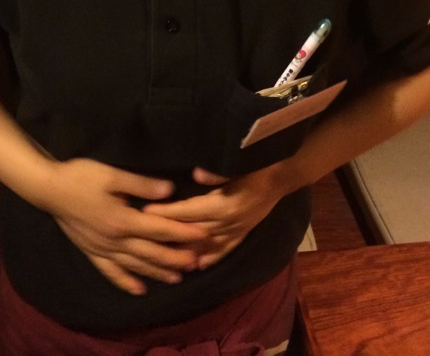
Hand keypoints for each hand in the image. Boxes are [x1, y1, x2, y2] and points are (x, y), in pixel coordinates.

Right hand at [43, 158, 208, 294]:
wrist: (48, 189)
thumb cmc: (80, 176)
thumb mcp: (112, 175)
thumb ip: (141, 185)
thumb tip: (169, 192)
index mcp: (123, 220)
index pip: (160, 228)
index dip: (182, 232)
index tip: (203, 235)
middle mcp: (115, 240)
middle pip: (151, 252)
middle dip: (176, 257)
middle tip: (198, 262)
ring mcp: (102, 249)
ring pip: (135, 265)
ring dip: (157, 272)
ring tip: (177, 277)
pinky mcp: (91, 251)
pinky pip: (111, 272)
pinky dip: (126, 282)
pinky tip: (139, 289)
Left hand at [142, 164, 284, 269]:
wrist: (283, 175)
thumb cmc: (258, 164)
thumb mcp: (238, 163)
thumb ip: (217, 173)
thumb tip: (196, 175)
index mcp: (225, 205)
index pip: (189, 211)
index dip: (167, 212)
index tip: (146, 213)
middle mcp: (229, 222)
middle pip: (193, 230)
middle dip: (169, 232)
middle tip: (146, 236)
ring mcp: (237, 230)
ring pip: (207, 244)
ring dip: (187, 250)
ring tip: (165, 257)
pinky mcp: (244, 233)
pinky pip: (225, 249)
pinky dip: (212, 257)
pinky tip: (200, 266)